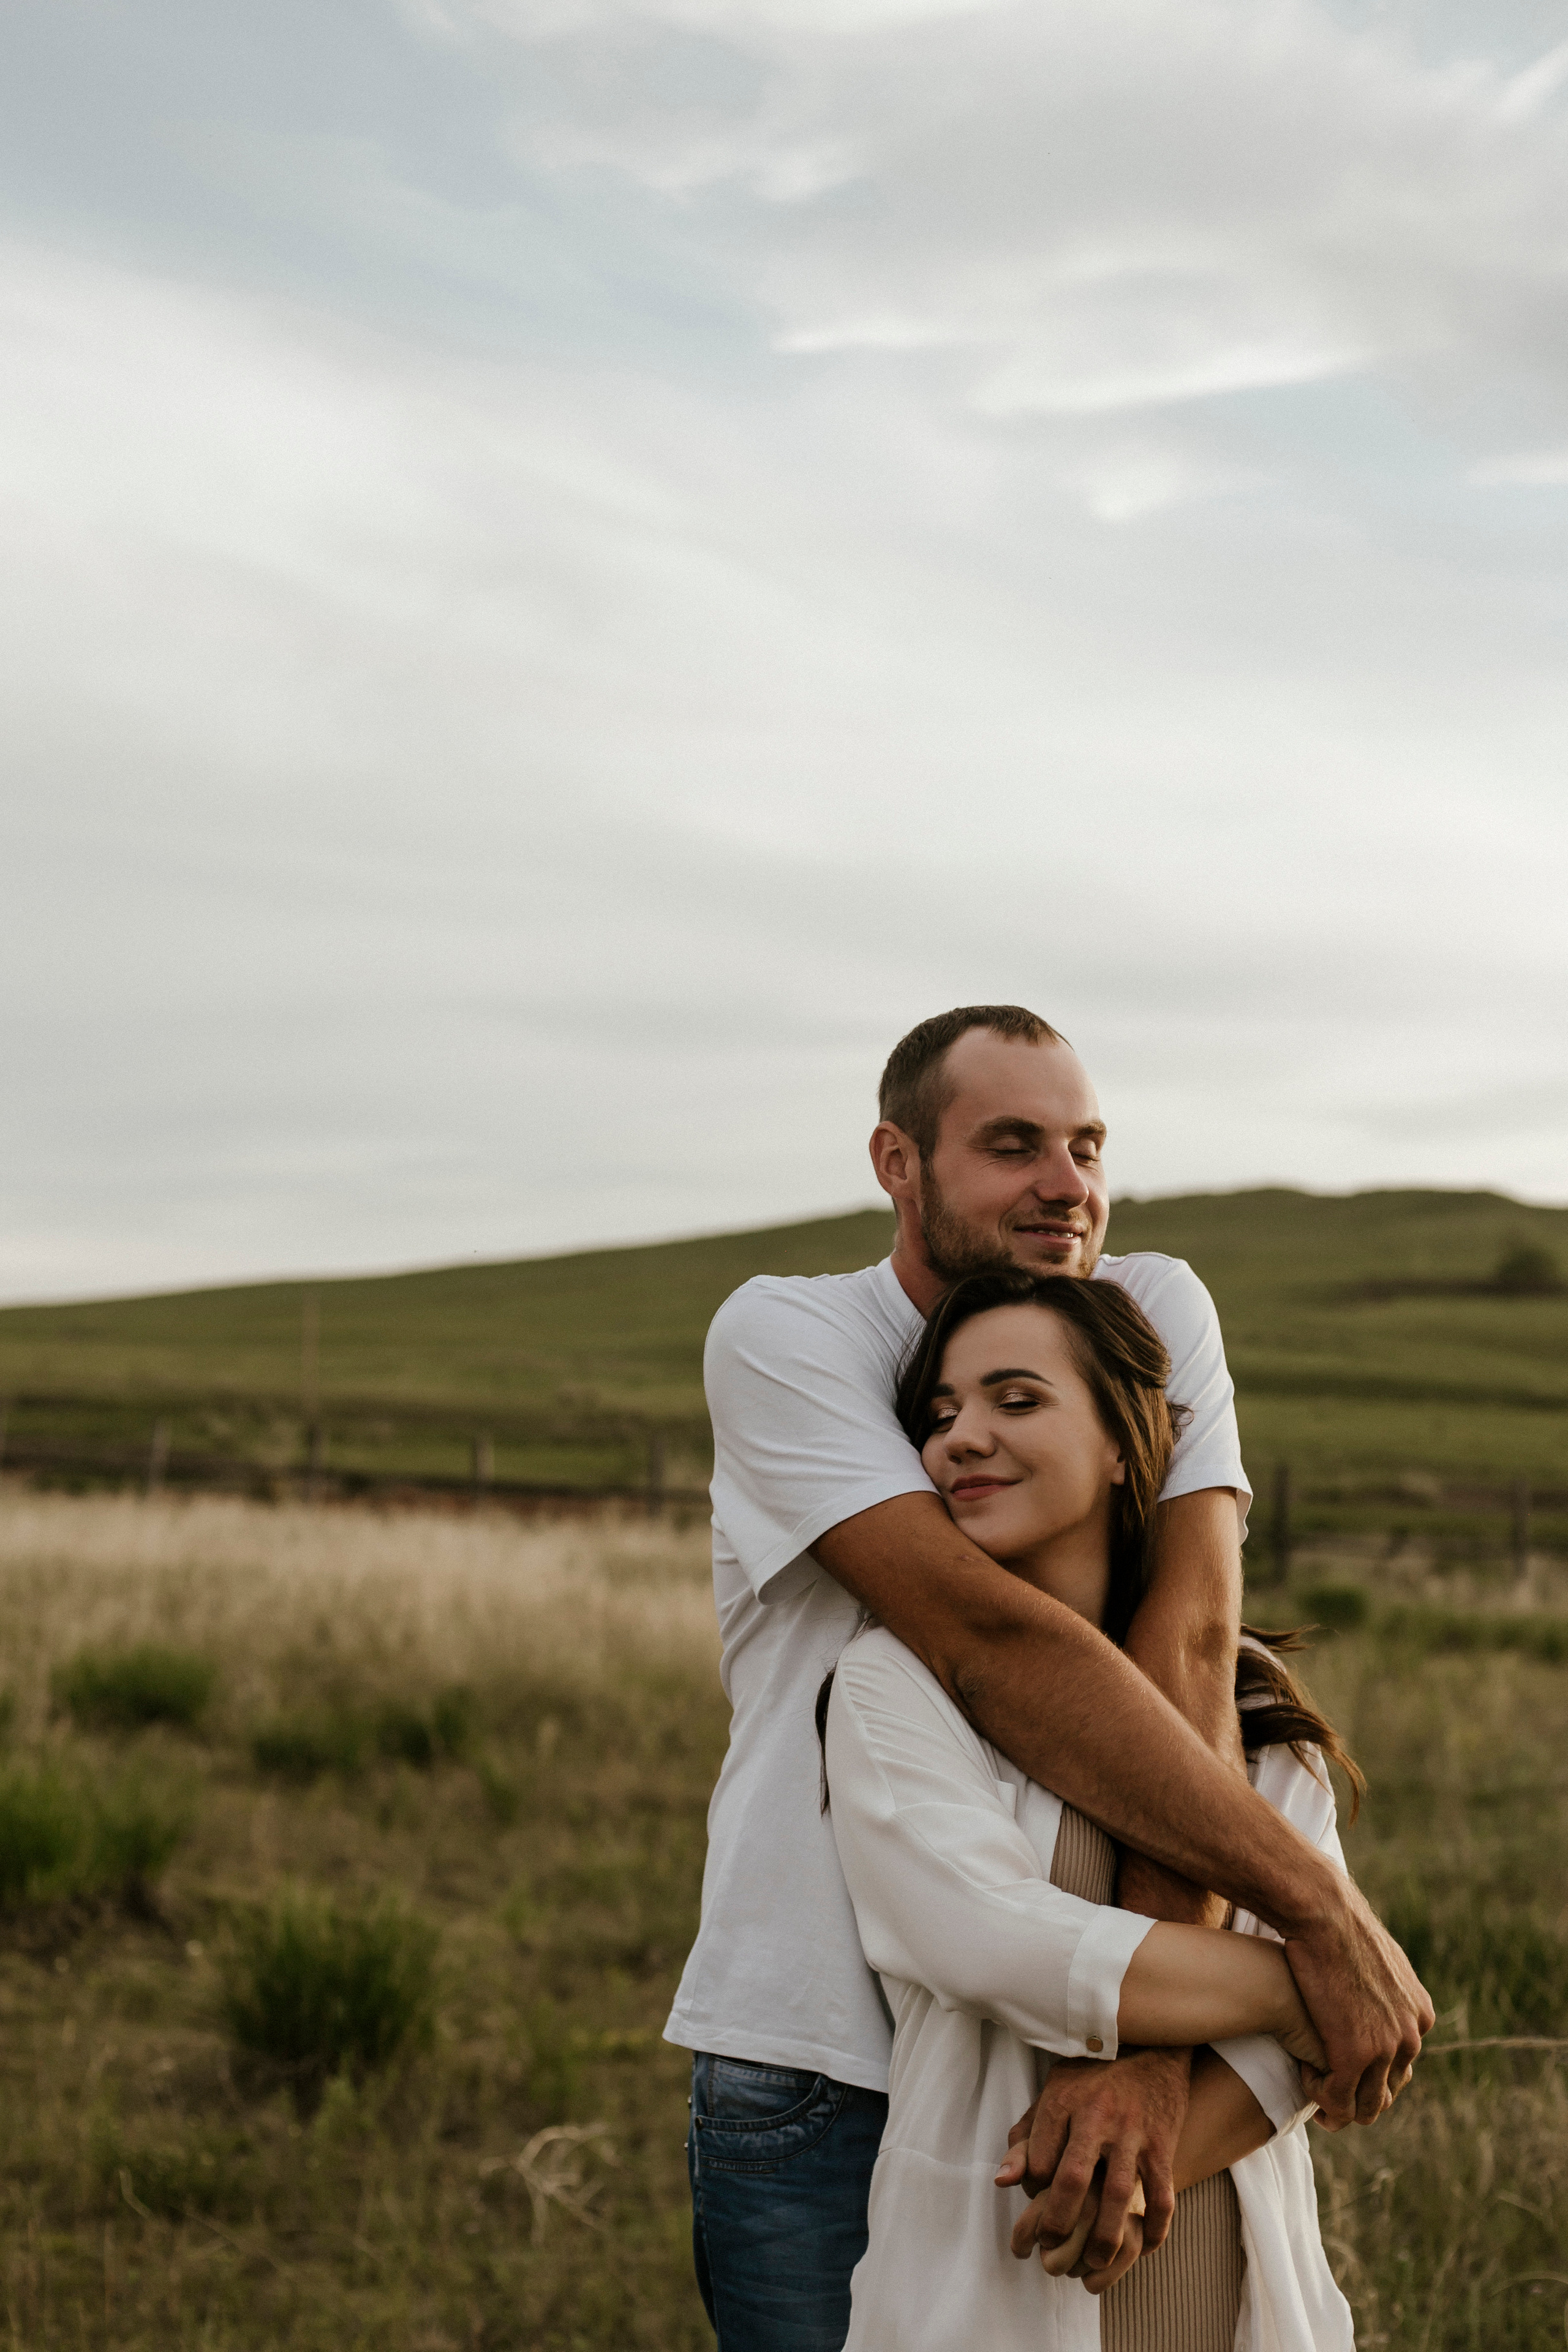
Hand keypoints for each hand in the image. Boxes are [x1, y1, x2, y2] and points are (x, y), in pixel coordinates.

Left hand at [993, 2047, 1191, 2269]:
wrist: (1150, 2045)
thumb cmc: (1092, 2074)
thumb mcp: (1052, 2093)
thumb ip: (1026, 2137)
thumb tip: (1002, 2181)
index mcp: (1063, 2102)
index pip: (1038, 2160)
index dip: (1032, 2189)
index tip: (1034, 2200)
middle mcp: (1096, 2117)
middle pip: (1073, 2179)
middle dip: (1059, 2223)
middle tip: (1050, 2249)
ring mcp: (1133, 2132)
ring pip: (1118, 2194)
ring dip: (1104, 2237)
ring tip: (1093, 2262)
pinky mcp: (1162, 2144)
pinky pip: (1162, 2195)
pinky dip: (1154, 2228)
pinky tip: (1143, 2247)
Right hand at [1283, 1880, 1431, 2129]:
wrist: (1326, 1914)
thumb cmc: (1340, 1926)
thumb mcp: (1380, 1959)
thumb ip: (1387, 1986)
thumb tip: (1378, 1991)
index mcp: (1419, 2016)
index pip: (1401, 2067)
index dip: (1370, 2073)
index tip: (1341, 2067)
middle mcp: (1410, 2037)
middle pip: (1387, 2092)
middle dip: (1357, 2096)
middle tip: (1326, 2089)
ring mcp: (1385, 2049)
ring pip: (1366, 2107)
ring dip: (1338, 2104)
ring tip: (1313, 2086)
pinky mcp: (1354, 2056)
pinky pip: (1337, 2100)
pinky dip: (1319, 2095)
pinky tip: (1303, 2073)